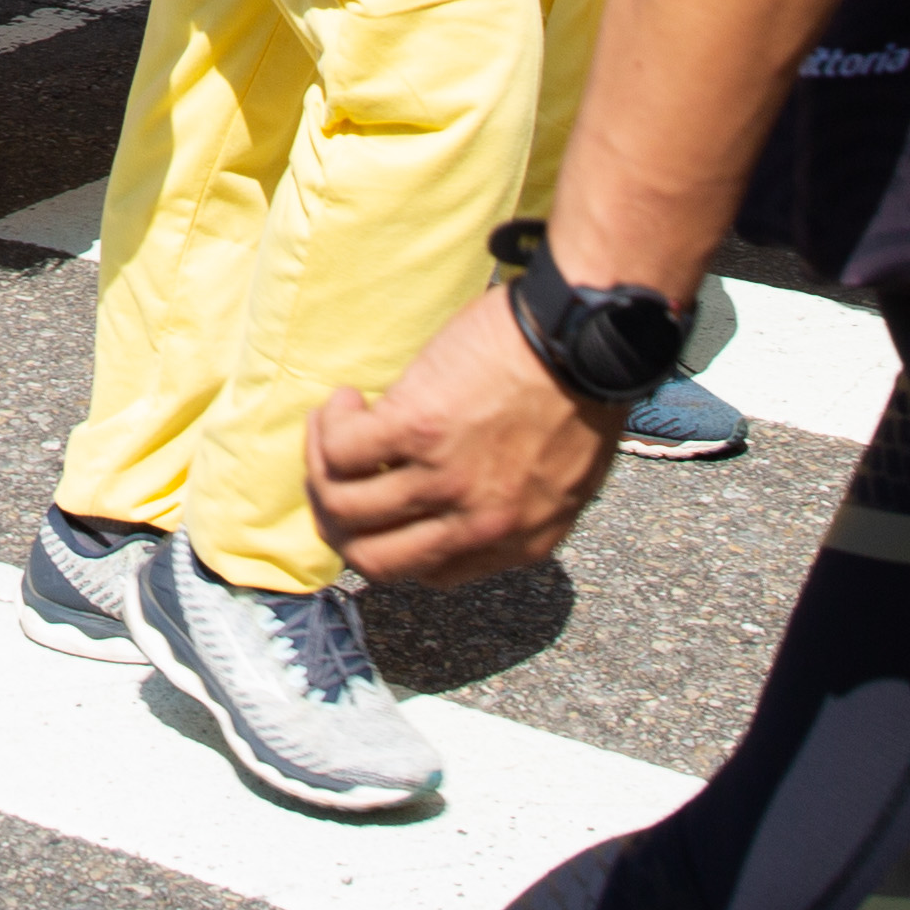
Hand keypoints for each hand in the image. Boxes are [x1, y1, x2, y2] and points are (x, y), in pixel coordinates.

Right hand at [311, 269, 623, 587]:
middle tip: (335, 476)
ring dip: (323, 464)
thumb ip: (515, 504)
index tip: (382, 498)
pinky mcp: (416, 429)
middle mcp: (476, 526)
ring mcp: (443, 480)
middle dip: (338, 523)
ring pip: (343, 508)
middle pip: (372, 561)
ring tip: (338, 422)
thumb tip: (463, 500)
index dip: (391, 540)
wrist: (586, 336)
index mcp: (517, 543)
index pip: (428, 573)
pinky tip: (348, 400)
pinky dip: (329, 428)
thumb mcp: (564, 480)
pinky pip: (341, 452)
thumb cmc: (581, 388)